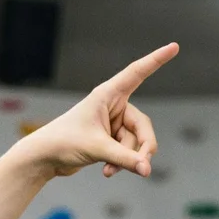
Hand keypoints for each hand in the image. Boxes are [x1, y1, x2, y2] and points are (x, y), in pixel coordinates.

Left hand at [15, 44, 174, 178]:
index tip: (174, 47)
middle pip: (143, 126)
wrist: (44, 158)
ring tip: (110, 170)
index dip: (156, 60)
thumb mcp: (97, 148)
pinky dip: (122, 163)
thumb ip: (125, 158)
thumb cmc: (64, 143)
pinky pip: (129, 152)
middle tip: (143, 167)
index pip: (137, 73)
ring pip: (136, 143)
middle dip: (143, 148)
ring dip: (127, 159)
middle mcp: (113, 106)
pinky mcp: (112, 140)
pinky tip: (107, 171)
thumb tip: (147, 169)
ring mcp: (114, 123)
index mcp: (107, 94)